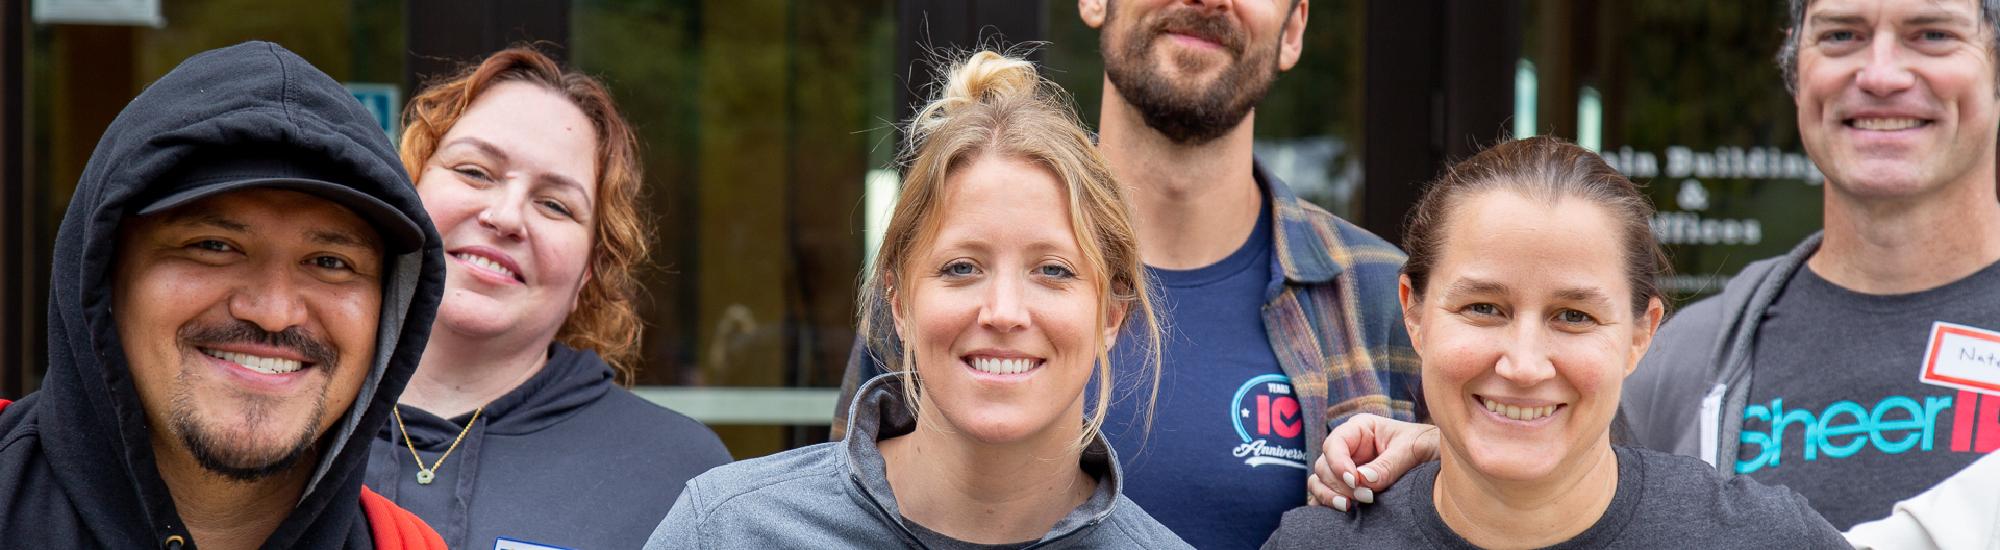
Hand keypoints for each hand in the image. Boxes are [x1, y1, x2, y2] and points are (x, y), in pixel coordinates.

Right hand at [1306, 413, 1439, 511]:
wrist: (1446, 461)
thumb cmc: (1428, 445)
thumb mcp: (1412, 450)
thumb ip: (1388, 465)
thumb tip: (1363, 480)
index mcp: (1360, 429)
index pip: (1334, 444)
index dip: (1339, 463)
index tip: (1356, 481)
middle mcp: (1348, 448)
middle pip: (1324, 465)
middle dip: (1340, 483)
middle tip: (1366, 497)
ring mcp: (1346, 469)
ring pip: (1320, 481)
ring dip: (1329, 495)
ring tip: (1350, 507)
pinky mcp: (1348, 489)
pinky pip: (1326, 496)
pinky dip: (1328, 505)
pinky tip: (1344, 512)